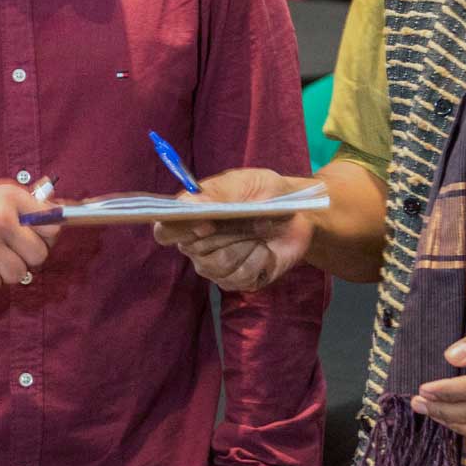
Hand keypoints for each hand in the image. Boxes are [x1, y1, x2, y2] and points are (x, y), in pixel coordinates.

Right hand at [0, 181, 57, 292]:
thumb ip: (29, 206)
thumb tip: (65, 212)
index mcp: (10, 197)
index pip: (52, 224)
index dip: (45, 237)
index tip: (31, 237)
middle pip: (39, 255)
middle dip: (26, 259)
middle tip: (8, 252)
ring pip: (18, 274)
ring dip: (5, 272)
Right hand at [151, 168, 318, 292]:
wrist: (300, 215)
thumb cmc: (265, 193)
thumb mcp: (243, 182)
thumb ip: (215, 192)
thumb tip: (188, 205)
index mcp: (190, 218)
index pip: (165, 231)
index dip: (179, 230)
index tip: (205, 224)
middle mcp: (196, 246)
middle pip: (196, 249)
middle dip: (230, 231)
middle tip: (254, 216)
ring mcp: (215, 267)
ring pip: (219, 265)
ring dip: (247, 244)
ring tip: (261, 231)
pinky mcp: (237, 282)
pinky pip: (241, 277)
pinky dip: (259, 260)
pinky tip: (265, 250)